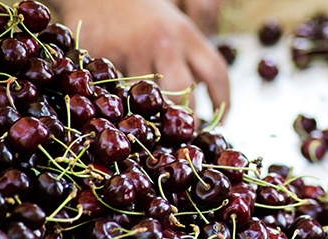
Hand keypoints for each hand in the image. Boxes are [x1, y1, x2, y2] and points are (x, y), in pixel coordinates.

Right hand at [57, 0, 229, 118]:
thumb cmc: (141, 11)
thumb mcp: (174, 24)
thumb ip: (189, 55)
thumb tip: (201, 96)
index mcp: (186, 35)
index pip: (216, 73)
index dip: (224, 101)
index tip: (223, 121)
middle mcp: (164, 43)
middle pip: (185, 96)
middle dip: (188, 121)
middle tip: (186, 136)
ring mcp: (132, 50)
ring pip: (148, 99)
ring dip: (151, 117)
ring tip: (150, 128)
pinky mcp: (103, 55)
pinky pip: (114, 91)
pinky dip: (118, 102)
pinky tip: (117, 107)